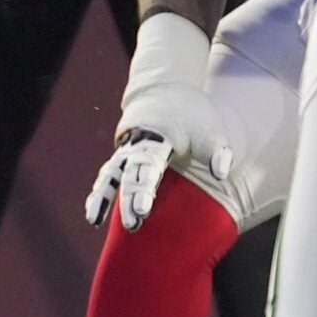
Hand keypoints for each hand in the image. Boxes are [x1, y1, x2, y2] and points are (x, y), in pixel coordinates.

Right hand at [86, 70, 233, 229]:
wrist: (167, 90)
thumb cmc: (191, 114)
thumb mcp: (210, 130)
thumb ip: (217, 152)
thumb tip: (222, 174)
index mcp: (157, 139)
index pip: (148, 169)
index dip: (144, 191)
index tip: (142, 211)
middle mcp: (136, 146)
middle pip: (128, 176)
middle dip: (128, 200)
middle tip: (132, 225)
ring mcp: (126, 151)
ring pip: (110, 175)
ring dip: (103, 197)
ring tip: (94, 221)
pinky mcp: (123, 156)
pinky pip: (108, 175)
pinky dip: (101, 192)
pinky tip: (95, 214)